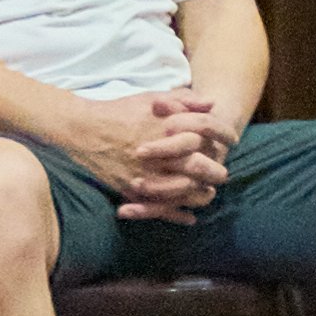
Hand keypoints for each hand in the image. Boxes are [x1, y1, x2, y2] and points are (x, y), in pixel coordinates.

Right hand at [71, 90, 226, 217]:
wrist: (83, 129)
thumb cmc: (120, 110)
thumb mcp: (153, 98)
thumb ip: (184, 100)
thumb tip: (212, 104)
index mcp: (166, 127)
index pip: (205, 133)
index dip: (223, 136)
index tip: (233, 140)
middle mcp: (158, 152)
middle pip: (197, 166)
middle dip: (214, 172)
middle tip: (223, 175)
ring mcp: (144, 173)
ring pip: (181, 190)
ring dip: (198, 195)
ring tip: (208, 194)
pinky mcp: (130, 189)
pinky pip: (158, 207)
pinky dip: (176, 214)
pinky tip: (188, 218)